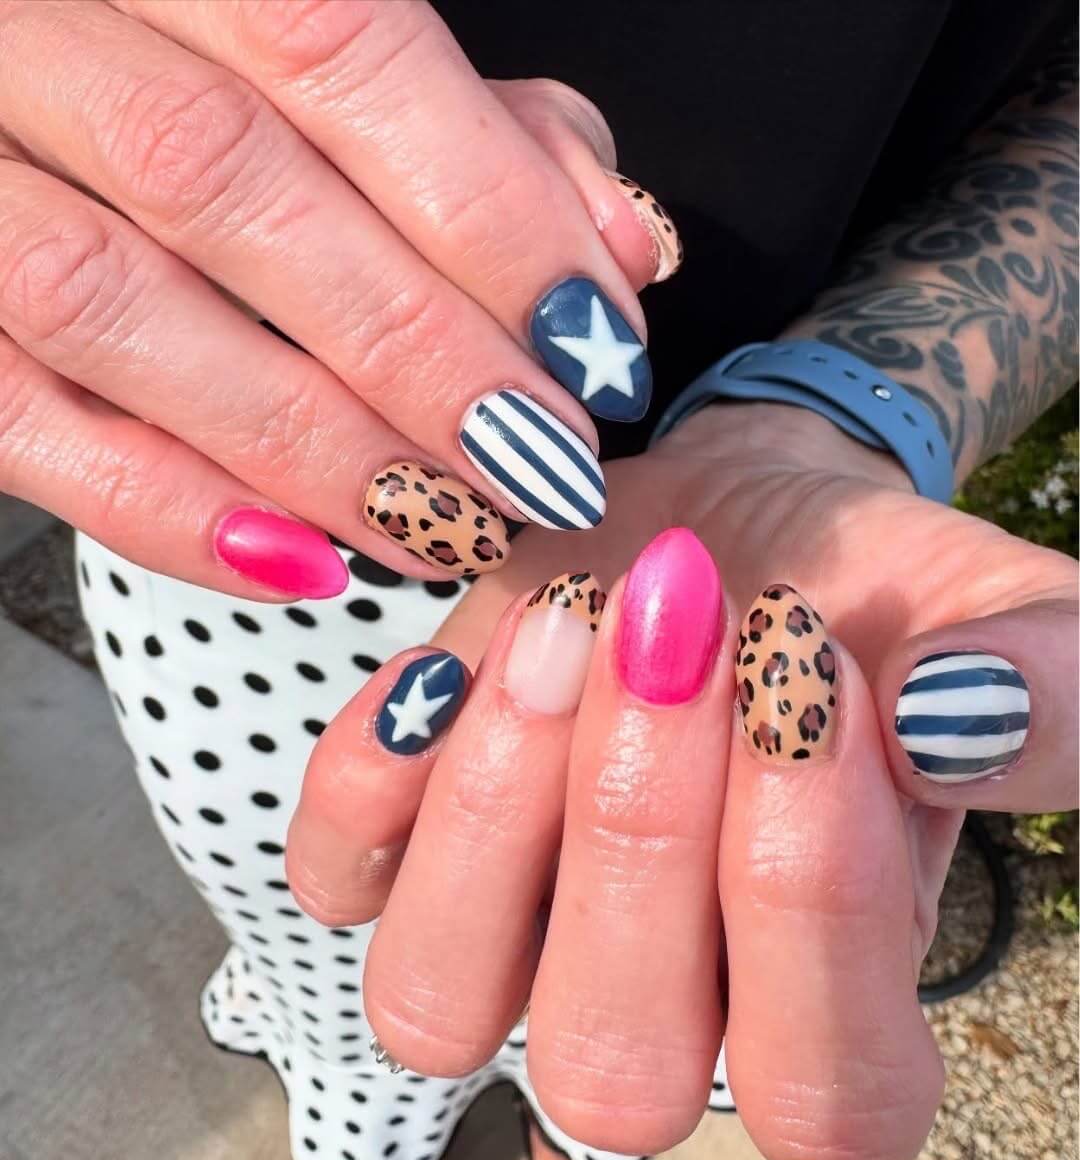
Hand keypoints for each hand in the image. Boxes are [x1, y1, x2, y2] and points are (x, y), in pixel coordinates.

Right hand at [0, 0, 664, 595]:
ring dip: (303, 440)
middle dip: (411, 345)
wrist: (16, 100)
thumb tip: (618, 246)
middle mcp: (30, 28)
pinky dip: (163, 510)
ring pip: (104, 299)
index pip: (333, 43)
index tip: (593, 344)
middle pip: (222, 176)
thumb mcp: (353, 75)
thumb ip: (489, 135)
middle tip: (536, 464)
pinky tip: (297, 563)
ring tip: (438, 522)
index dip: (483, 206)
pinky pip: (17, 419)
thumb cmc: (205, 87)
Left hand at [286, 402, 1077, 1159]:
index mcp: (825, 1020)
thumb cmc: (871, 607)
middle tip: (685, 628)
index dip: (809, 902)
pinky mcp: (404, 859)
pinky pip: (338, 876)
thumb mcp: (999, 629)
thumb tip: (956, 720)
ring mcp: (510, 954)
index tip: (813, 679)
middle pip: (616, 1071)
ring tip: (575, 625)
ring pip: (438, 1008)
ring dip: (495, 809)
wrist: (736, 531)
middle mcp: (657, 1020)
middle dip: (643, 835)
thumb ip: (1046, 687)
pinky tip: (458, 663)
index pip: (822, 1094)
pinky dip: (373, 771)